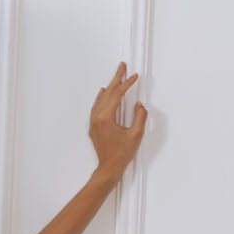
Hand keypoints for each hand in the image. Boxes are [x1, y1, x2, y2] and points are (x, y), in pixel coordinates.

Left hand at [89, 61, 146, 180]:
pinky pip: (96, 107)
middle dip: (116, 79)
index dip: (126, 84)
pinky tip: (103, 92)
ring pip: (101, 99)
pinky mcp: (94, 127)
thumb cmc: (121, 154)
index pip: (117, 95)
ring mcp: (94, 122)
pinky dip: (101, 98)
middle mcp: (97, 118)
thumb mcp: (136, 134)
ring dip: (110, 86)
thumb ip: (140, 116)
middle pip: (107, 93)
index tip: (134, 76)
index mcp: (106, 118)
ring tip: (116, 76)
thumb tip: (139, 105)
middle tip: (122, 66)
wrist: (109, 167)